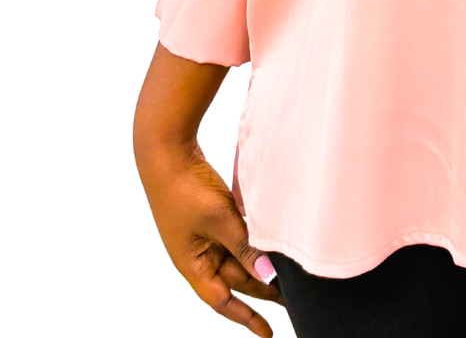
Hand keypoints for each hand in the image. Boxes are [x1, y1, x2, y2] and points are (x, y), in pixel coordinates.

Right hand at [136, 136, 281, 336]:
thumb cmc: (187, 189)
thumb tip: (268, 274)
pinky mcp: (211, 214)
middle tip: (294, 299)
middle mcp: (198, 253)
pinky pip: (237, 233)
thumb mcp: (220, 220)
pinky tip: (274, 239)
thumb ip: (245, 246)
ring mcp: (204, 233)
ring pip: (238, 255)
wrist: (167, 151)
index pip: (223, 300)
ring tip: (290, 273)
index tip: (269, 333)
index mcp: (192, 264)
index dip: (247, 317)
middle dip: (263, 289)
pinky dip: (254, 239)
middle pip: (235, 278)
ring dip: (261, 263)